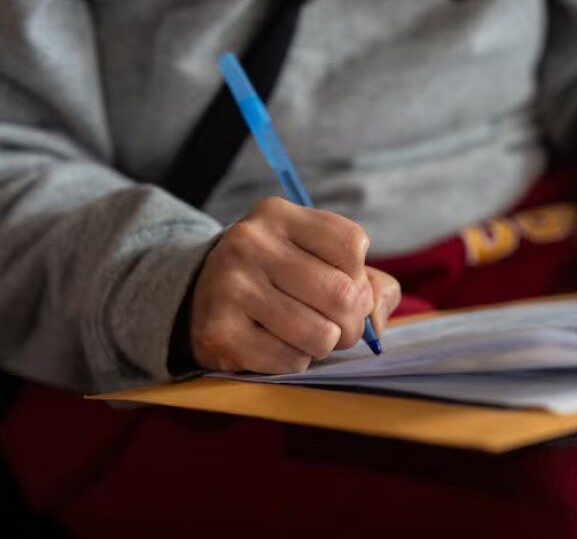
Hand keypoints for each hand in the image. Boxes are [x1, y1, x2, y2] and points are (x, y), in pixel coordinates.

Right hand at [189, 197, 400, 373]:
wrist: (197, 297)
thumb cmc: (275, 277)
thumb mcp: (314, 257)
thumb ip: (366, 281)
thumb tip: (379, 320)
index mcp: (278, 215)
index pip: (353, 244)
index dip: (360, 276)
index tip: (342, 284)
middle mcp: (250, 242)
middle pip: (343, 293)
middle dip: (351, 322)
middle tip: (335, 325)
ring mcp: (231, 286)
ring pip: (321, 334)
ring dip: (323, 345)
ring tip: (304, 335)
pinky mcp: (219, 331)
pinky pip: (289, 361)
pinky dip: (294, 362)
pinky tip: (274, 345)